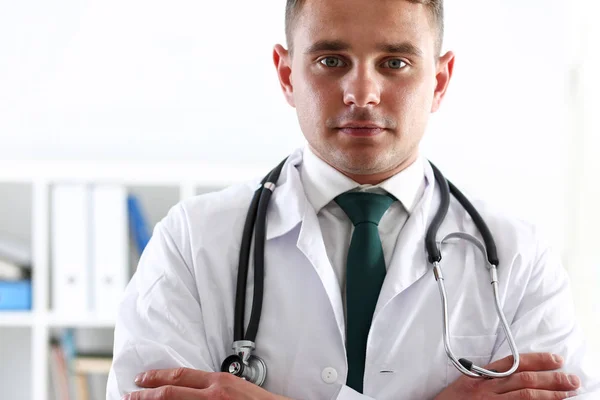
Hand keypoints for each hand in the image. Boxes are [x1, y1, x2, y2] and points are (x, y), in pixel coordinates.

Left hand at [122, 368, 290, 399]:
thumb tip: (195, 389)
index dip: (157, 376)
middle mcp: (212, 396)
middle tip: (128, 395)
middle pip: (170, 393)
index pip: (180, 376)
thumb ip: (216, 386)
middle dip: (145, 395)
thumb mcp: (237, 387)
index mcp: (218, 383)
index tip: (142, 379)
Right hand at [434, 353, 580, 398]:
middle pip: (524, 379)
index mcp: (480, 376)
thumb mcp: (465, 382)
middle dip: (551, 378)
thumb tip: (506, 372)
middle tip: (571, 378)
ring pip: (526, 396)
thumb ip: (484, 376)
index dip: (536, 360)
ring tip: (568, 393)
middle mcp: (487, 389)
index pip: (512, 363)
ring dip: (551, 395)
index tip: (556, 359)